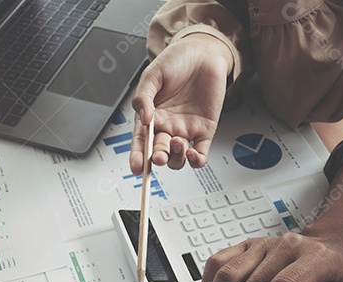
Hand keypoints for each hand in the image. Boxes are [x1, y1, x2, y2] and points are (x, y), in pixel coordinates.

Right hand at [128, 34, 231, 173]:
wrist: (203, 53)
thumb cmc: (176, 61)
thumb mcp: (152, 74)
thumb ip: (144, 97)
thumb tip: (143, 119)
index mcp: (150, 116)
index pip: (141, 142)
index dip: (137, 157)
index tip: (137, 168)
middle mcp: (167, 126)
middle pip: (159, 152)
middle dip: (158, 157)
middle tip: (159, 156)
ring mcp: (185, 130)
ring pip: (178, 157)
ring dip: (176, 157)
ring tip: (178, 142)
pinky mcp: (205, 130)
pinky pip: (200, 153)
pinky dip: (196, 160)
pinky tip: (193, 154)